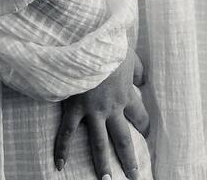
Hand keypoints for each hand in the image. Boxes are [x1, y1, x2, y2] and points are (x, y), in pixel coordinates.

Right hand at [54, 44, 148, 178]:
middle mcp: (112, 108)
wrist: (89, 41)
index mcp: (126, 94)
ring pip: (99, 143)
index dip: (144, 126)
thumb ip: (137, 69)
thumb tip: (143, 79)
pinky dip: (62, 150)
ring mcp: (92, 111)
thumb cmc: (111, 45)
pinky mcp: (74, 108)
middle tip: (135, 175)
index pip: (139, 116)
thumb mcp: (130, 55)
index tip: (147, 136)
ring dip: (102, 164)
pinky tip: (59, 166)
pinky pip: (67, 133)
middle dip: (129, 158)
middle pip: (123, 138)